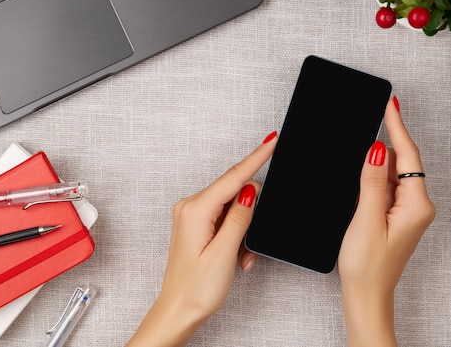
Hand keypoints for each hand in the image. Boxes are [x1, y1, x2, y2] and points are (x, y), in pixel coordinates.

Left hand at [126, 132, 277, 346]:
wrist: (178, 311)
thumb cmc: (195, 289)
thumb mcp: (224, 253)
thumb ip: (239, 218)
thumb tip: (250, 190)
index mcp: (195, 210)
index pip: (233, 177)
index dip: (256, 157)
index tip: (271, 139)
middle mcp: (190, 207)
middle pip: (235, 192)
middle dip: (252, 214)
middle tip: (251, 246)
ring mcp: (192, 214)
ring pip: (233, 207)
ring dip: (244, 230)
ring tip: (240, 258)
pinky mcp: (197, 223)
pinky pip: (225, 217)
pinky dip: (236, 233)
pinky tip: (236, 254)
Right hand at [338, 97, 435, 346]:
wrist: (366, 294)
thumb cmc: (366, 266)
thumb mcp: (366, 219)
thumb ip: (373, 181)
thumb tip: (377, 149)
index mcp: (416, 205)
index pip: (408, 156)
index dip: (397, 127)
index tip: (390, 104)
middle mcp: (417, 206)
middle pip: (402, 162)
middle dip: (384, 147)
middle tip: (371, 131)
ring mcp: (407, 211)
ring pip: (393, 174)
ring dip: (376, 168)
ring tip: (361, 173)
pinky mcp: (396, 216)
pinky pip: (387, 188)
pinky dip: (374, 181)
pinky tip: (361, 187)